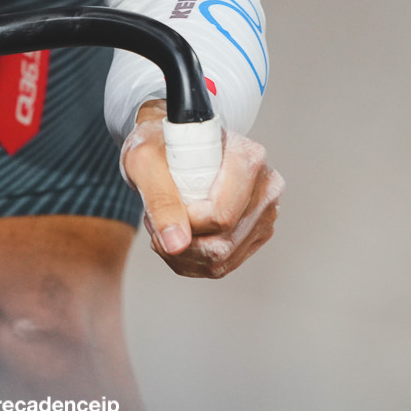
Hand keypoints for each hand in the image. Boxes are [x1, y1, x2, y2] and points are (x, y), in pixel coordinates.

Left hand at [121, 100, 282, 277]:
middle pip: (223, 243)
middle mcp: (265, 186)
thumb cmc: (158, 145)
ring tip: (165, 223)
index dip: (184, 223)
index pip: (221, 215)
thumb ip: (160, 201)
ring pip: (223, 260)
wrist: (170, 146)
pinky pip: (223, 265)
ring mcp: (265, 212)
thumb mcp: (145, 161)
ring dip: (182, 253)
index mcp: (248, 158)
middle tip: (155, 219)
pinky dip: (191, 259)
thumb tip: (176, 244)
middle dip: (180, 242)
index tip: (159, 209)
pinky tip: (179, 234)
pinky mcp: (256, 233)